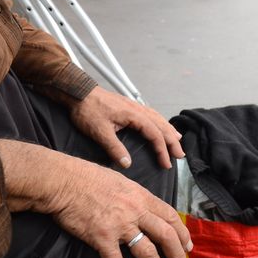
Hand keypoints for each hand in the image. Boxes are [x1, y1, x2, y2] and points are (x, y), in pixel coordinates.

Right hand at [48, 155, 190, 257]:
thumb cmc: (86, 177)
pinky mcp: (102, 237)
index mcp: (140, 195)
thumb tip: (141, 205)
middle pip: (166, 235)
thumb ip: (133, 194)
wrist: (63, 181)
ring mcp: (120, 225)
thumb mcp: (119, 179)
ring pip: (148, 252)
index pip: (170, 215)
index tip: (187, 246)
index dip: (182, 233)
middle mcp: (135, 211)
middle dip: (177, 255)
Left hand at [70, 87, 184, 169]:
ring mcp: (133, 106)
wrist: (78, 92)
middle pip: (161, 125)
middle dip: (172, 141)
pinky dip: (159, 122)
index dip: (162, 150)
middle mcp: (137, 109)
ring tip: (177, 141)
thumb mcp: (99, 132)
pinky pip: (151, 114)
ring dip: (168, 130)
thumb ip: (114, 148)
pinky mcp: (128, 106)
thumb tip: (127, 164)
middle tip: (180, 156)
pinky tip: (159, 125)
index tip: (166, 164)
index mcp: (133, 115)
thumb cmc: (87, 110)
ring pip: (157, 118)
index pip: (154, 134)